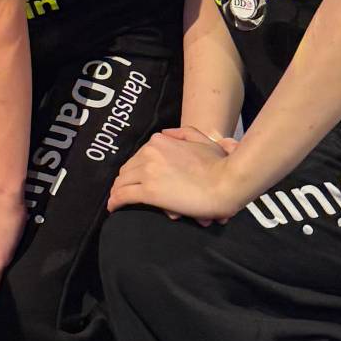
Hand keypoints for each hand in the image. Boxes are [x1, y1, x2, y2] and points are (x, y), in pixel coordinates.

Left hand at [108, 129, 247, 223]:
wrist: (227, 182)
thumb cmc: (220, 164)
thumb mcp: (202, 139)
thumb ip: (182, 133)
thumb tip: (165, 135)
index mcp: (160, 141)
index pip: (139, 156)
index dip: (137, 169)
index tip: (137, 177)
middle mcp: (150, 153)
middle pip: (129, 169)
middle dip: (126, 180)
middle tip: (123, 191)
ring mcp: (148, 172)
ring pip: (123, 182)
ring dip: (118, 190)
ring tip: (116, 199)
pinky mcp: (149, 192)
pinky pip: (123, 196)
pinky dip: (115, 201)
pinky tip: (113, 207)